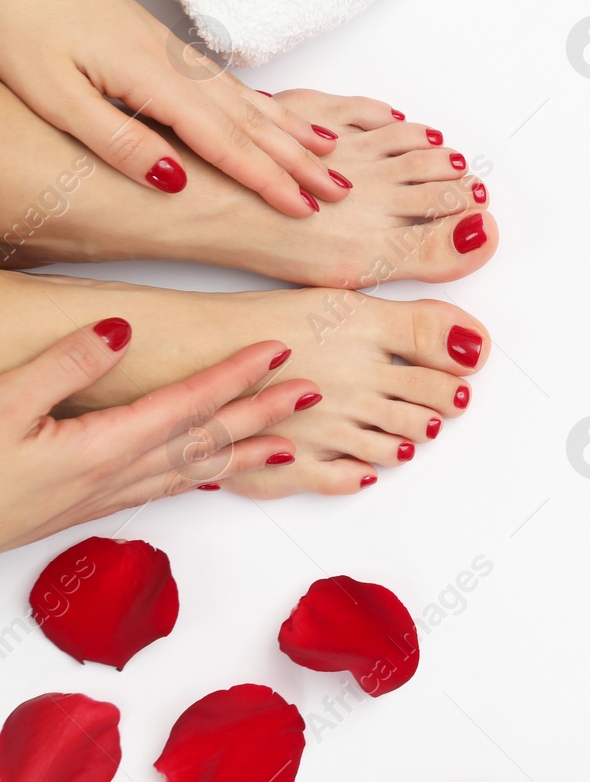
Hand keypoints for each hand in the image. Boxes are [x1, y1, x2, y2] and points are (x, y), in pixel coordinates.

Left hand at [0, 0, 348, 217]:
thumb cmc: (17, 18)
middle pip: (249, 122)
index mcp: (152, 79)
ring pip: (244, 99)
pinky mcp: (158, 41)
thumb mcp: (53, 94)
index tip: (304, 209)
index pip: (224, 144)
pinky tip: (271, 112)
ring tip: (328, 152)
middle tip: (339, 190)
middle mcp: (173, 62)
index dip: (268, 181)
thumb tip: (175, 182)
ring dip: (288, 130)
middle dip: (297, 160)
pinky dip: (261, 104)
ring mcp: (170, 49)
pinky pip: (226, 82)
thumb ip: (116, 140)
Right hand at [0, 319, 314, 552]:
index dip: (236, 376)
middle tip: (313, 392)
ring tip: (290, 443)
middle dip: (264, 413)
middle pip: (206, 440)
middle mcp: (113, 477)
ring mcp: (101, 497)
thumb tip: (120, 326)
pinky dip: (199, 476)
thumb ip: (62, 365)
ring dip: (245, 453)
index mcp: (100, 449)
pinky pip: (163, 488)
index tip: (278, 353)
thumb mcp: (0, 405)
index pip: (188, 406)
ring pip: (191, 470)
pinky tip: (210, 473)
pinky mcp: (85, 508)